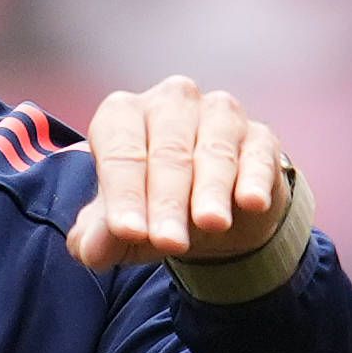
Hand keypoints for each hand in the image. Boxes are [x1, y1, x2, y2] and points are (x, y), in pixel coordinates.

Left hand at [64, 75, 292, 271]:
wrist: (213, 216)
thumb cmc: (153, 208)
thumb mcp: (123, 228)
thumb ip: (100, 237)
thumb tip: (91, 250)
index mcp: (123, 115)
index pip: (120, 153)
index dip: (124, 194)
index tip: (129, 231)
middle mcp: (170, 102)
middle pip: (167, 153)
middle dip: (167, 201)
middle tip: (169, 242)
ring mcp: (218, 114)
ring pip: (213, 151)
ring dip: (210, 190)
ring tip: (210, 223)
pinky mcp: (259, 137)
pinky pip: (256, 155)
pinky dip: (254, 178)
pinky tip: (251, 202)